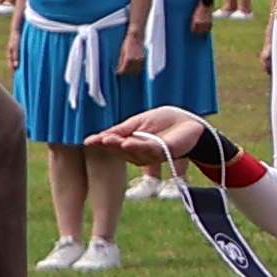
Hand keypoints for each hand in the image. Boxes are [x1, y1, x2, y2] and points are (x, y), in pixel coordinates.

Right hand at [96, 106, 214, 169]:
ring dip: (121, 146)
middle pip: (120, 150)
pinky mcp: (164, 153)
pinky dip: (137, 146)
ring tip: (111, 140)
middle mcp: (137, 152)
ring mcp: (150, 155)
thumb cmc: (163, 121)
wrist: (187, 121)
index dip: (100, 143)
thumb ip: (122, 130)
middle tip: (100, 140)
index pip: (112, 144)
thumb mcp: (138, 122)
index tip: (88, 142)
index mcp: (130, 143)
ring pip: (132, 152)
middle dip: (110, 145)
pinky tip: (128, 142)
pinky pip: (148, 151)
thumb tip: (100, 137)